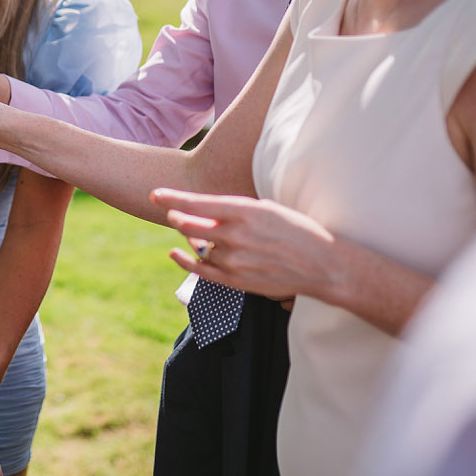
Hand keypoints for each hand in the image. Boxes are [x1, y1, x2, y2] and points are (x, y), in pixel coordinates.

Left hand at [150, 188, 339, 302]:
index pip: (196, 203)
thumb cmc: (294, 229)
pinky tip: (175, 253)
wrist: (321, 265)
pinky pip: (202, 271)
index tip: (155, 193)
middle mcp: (235, 236)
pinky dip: (186, 261)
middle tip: (171, 212)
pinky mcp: (237, 281)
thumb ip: (232, 209)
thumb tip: (203, 208)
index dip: (172, 198)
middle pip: (189, 225)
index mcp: (243, 211)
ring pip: (198, 247)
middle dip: (176, 217)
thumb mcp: (264, 207)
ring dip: (194, 239)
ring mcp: (235, 260)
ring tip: (200, 234)